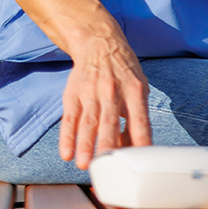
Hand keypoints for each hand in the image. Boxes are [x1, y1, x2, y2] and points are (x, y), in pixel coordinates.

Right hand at [60, 27, 151, 168]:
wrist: (100, 43)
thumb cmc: (124, 71)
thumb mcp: (138, 88)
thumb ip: (135, 117)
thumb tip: (132, 148)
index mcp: (135, 90)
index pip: (140, 119)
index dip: (141, 138)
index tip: (140, 158)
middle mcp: (113, 92)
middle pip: (110, 122)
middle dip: (108, 144)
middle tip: (106, 165)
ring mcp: (91, 93)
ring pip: (88, 123)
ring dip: (85, 145)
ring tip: (84, 165)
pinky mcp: (73, 95)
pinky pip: (69, 119)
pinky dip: (67, 137)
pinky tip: (66, 153)